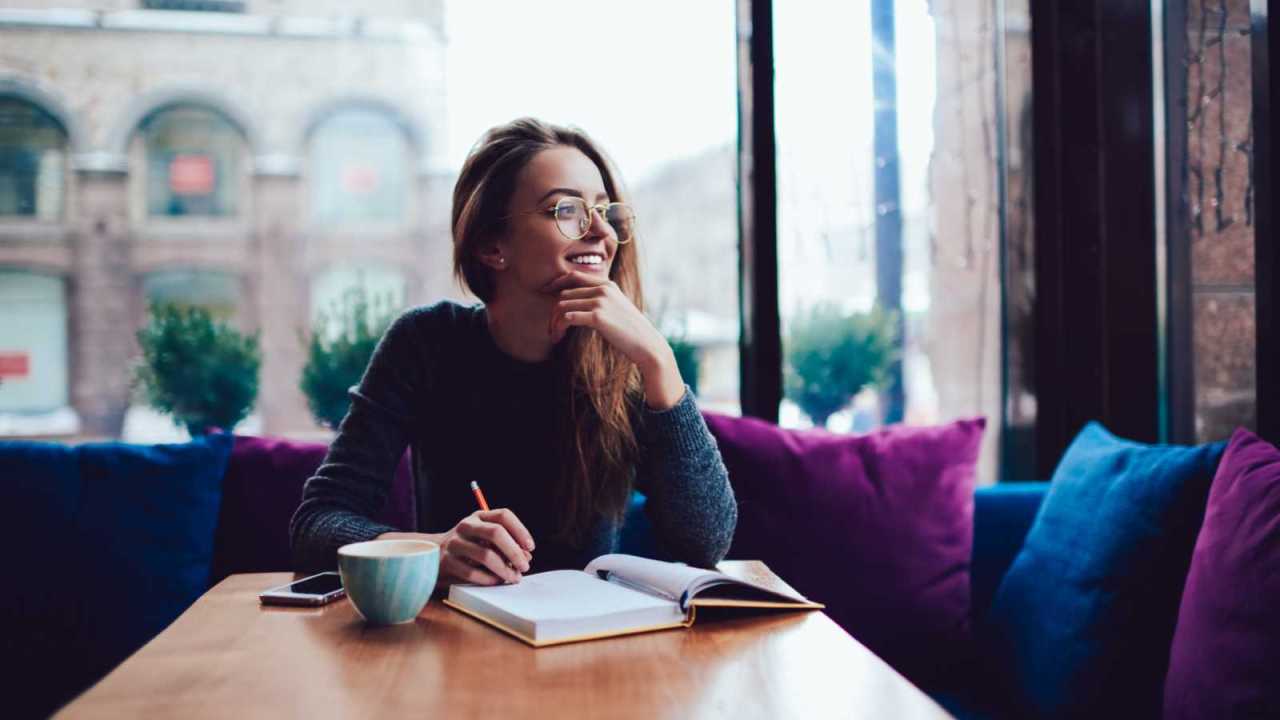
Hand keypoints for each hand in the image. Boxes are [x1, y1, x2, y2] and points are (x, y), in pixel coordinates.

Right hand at [379, 508, 534, 586]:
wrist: (432, 555)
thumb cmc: (467, 548)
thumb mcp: (484, 540)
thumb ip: (505, 546)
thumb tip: (526, 557)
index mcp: (479, 516)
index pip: (503, 515)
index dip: (520, 530)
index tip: (530, 547)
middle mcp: (466, 526)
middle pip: (496, 532)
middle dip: (514, 551)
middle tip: (525, 566)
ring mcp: (454, 542)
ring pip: (485, 554)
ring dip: (504, 569)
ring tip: (513, 578)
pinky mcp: (446, 561)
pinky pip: (472, 572)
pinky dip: (488, 579)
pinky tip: (496, 582)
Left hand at [545, 270, 686, 408]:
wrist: (647, 344)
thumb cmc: (631, 331)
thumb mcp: (618, 308)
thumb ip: (601, 300)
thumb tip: (577, 304)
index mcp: (607, 284)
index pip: (574, 276)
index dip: (556, 283)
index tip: (544, 292)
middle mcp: (603, 289)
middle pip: (564, 294)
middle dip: (553, 312)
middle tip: (551, 328)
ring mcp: (600, 301)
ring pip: (562, 306)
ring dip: (554, 322)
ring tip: (554, 336)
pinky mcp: (598, 317)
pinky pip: (568, 318)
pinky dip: (559, 328)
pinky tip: (559, 338)